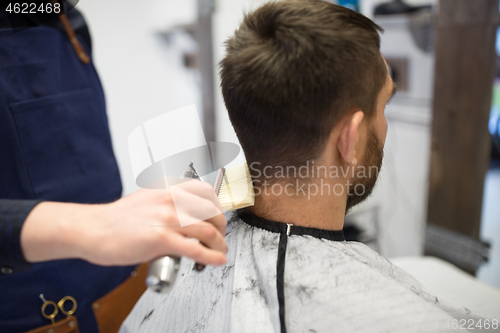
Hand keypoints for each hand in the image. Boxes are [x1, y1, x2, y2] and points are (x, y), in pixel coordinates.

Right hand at [21, 180, 226, 266]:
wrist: (93, 229)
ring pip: (208, 230)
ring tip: (219, 251)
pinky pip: (195, 249)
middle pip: (212, 211)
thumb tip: (186, 216)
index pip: (206, 192)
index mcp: (168, 189)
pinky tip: (216, 260)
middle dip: (221, 226)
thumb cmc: (117, 219)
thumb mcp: (147, 199)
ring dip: (219, 243)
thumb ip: (169, 204)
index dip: (217, 207)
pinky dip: (211, 256)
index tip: (218, 217)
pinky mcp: (161, 239)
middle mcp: (170, 200)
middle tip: (220, 236)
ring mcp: (167, 218)